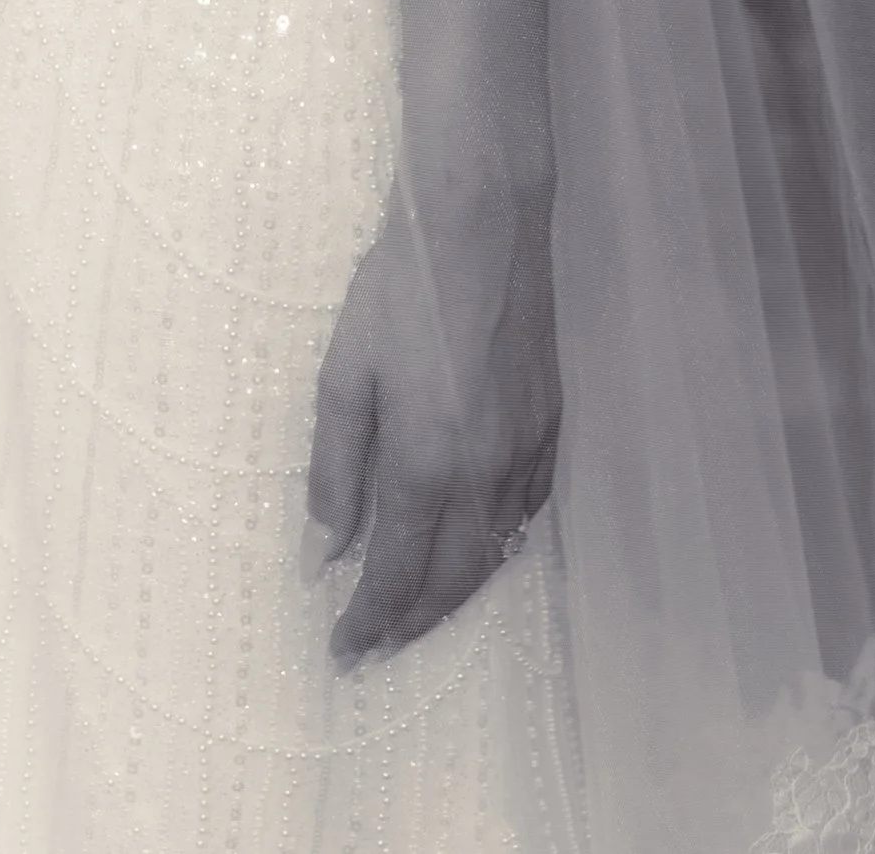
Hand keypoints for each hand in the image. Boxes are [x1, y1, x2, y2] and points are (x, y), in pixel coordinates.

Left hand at [307, 168, 558, 664]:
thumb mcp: (344, 375)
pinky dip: (500, 540)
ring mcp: (526, 449)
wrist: (480, 224)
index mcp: (427, 466)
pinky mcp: (551, 421)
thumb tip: (323, 553)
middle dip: (412, 622)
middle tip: (378, 644)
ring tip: (421, 607)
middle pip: (452, 579)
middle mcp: (484, 473)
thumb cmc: (398, 290)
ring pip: (495, 550)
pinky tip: (480, 539)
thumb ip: (335, 471)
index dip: (368, 620)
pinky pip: (528, 507)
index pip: (396, 574)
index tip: (344, 650)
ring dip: (456, 590)